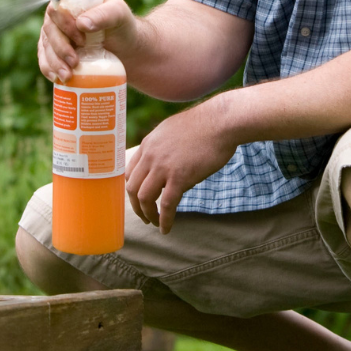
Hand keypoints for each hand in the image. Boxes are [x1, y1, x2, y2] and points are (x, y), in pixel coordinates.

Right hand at [37, 0, 135, 82]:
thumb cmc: (123, 26)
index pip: (59, 6)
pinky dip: (48, 68)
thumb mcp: (120, 15)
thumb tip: (81, 23)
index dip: (65, 23)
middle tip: (74, 62)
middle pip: (49, 27)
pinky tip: (56, 78)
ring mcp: (55, 30)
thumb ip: (104, 14)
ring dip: (54, 62)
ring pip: (45, 45)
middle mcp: (60, 11)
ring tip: (67, 76)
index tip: (82, 40)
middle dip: (60, 47)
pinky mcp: (54, 48)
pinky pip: (45, 57)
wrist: (126, 49)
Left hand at [125, 98, 239, 233]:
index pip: (129, 172)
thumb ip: (162, 146)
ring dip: (148, 214)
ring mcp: (164, 166)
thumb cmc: (204, 125)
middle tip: (145, 216)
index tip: (139, 199)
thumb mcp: (173, 131)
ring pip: (145, 198)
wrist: (221, 121)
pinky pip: (167, 205)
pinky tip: (166, 228)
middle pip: (132, 187)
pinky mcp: (180, 177)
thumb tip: (163, 162)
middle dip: (136, 206)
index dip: (132, 189)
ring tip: (155, 223)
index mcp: (148, 143)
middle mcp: (151, 155)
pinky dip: (165, 220)